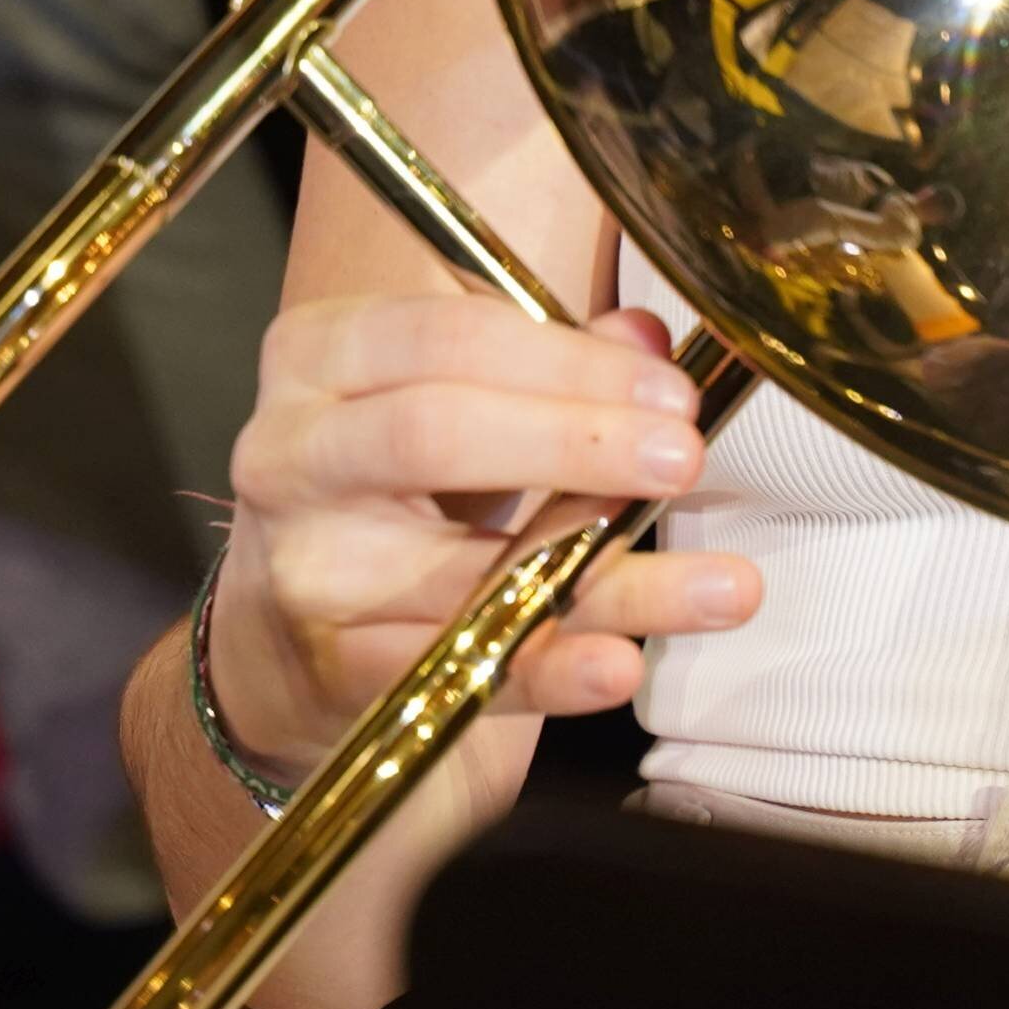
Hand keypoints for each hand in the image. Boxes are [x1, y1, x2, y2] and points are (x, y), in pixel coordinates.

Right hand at [215, 295, 748, 751]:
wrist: (285, 641)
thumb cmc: (386, 492)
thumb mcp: (451, 405)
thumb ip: (549, 366)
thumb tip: (646, 340)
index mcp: (320, 356)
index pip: (451, 337)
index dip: (572, 364)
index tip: (671, 394)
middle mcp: (292, 453)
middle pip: (436, 431)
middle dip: (577, 441)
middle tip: (683, 458)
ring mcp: (305, 566)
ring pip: (468, 570)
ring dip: (610, 579)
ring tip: (722, 586)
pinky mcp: (331, 668)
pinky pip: (458, 668)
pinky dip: (548, 670)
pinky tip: (617, 663)